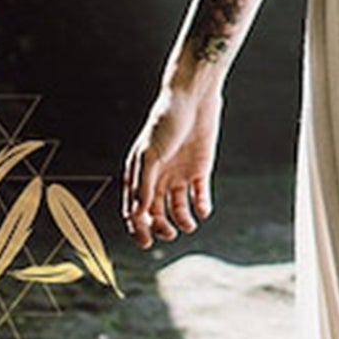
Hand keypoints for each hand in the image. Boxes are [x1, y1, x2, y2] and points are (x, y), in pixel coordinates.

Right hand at [122, 80, 222, 247]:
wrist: (194, 97)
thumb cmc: (166, 120)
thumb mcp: (150, 154)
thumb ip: (145, 185)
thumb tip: (138, 215)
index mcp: (140, 173)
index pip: (136, 208)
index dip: (138, 227)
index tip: (146, 242)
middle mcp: (159, 176)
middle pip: (157, 212)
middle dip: (161, 227)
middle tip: (170, 233)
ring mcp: (179, 174)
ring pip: (178, 208)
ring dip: (182, 220)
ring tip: (189, 224)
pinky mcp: (199, 169)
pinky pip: (199, 196)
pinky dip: (201, 207)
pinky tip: (202, 210)